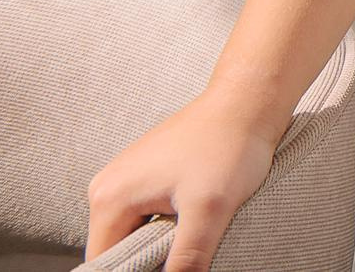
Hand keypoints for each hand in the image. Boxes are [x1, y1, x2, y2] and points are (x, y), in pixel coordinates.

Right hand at [86, 92, 281, 271]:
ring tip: (194, 234)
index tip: (167, 270)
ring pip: (136, 233)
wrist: (249, 100)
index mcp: (110, 198)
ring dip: (162, 243)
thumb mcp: (211, 208)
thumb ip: (186, 257)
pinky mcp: (149, 175)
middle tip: (188, 254)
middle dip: (149, 260)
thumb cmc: (230, 144)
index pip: (104, 262)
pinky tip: (195, 221)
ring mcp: (128, 179)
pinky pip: (149, 215)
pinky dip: (169, 226)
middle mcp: (109, 188)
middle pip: (118, 249)